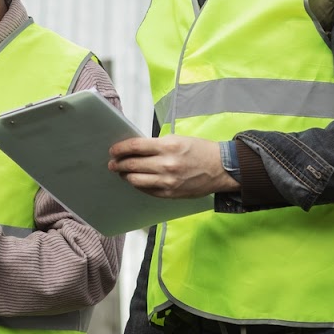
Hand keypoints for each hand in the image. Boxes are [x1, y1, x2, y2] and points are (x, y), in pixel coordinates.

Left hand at [108, 135, 237, 197]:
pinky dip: (138, 185)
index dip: (120, 148)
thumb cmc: (199, 151)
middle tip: (112, 163)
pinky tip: (136, 180)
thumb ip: (156, 145)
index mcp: (168, 146)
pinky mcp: (170, 194)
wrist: (220, 169)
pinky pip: (147, 190)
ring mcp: (167, 182)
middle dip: (118, 164)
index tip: (113, 150)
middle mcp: (166, 165)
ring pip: (136, 180)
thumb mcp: (177, 139)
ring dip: (125, 176)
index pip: (135, 146)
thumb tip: (135, 149)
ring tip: (122, 173)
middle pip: (132, 164)